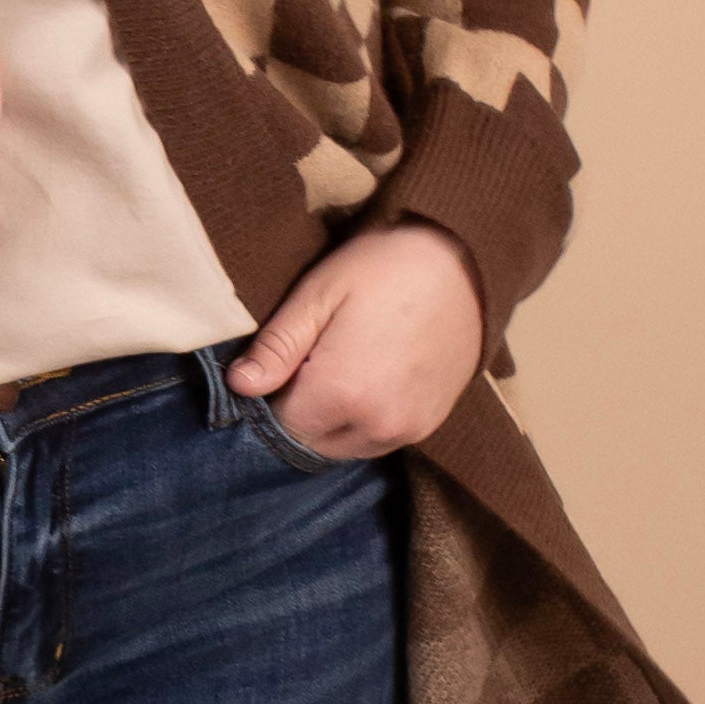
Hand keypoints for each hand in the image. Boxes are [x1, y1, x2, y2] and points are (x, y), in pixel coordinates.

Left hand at [225, 216, 488, 457]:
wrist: (464, 258)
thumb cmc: (384, 267)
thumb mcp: (318, 294)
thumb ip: (277, 347)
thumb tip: (239, 386)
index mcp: (342, 394)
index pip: (281, 425)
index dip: (273, 395)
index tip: (283, 362)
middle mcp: (377, 425)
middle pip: (313, 442)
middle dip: (302, 411)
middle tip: (313, 359)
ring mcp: (409, 430)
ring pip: (345, 445)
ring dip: (332, 419)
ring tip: (344, 363)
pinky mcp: (430, 425)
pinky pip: (378, 439)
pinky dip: (364, 418)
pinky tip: (371, 373)